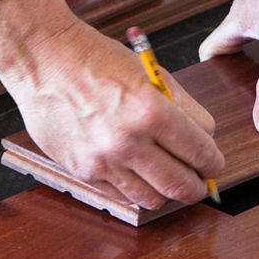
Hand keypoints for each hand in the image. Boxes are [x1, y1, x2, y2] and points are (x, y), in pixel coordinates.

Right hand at [0, 0, 221, 208]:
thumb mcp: (152, 74)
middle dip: (198, 187)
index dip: (214, 163)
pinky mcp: (83, 170)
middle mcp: (128, 141)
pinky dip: (136, 188)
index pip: (202, 153)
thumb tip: (206, 139)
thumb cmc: (97, 60)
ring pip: (153, 199)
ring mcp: (103, 160)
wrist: (44, 60)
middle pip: (181, 186)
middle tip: (200, 182)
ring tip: (168, 178)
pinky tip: (137, 173)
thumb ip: (184, 108)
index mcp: (151, 111)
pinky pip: (122, 194)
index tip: (213, 164)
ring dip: (167, 192)